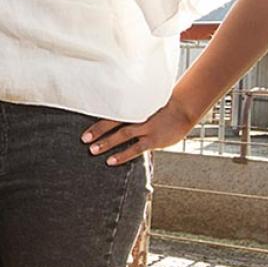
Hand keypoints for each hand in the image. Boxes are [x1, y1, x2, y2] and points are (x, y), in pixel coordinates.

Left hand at [81, 98, 196, 165]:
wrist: (183, 109)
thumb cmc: (162, 108)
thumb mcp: (145, 105)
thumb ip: (132, 111)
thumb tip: (116, 117)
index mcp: (133, 107)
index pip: (111, 113)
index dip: (98, 120)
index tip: (86, 127)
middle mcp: (137, 116)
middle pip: (113, 123)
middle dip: (98, 131)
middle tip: (84, 139)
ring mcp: (145, 128)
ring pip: (122, 135)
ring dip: (106, 143)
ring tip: (92, 150)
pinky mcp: (153, 140)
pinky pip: (135, 149)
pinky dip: (122, 154)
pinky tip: (111, 161)